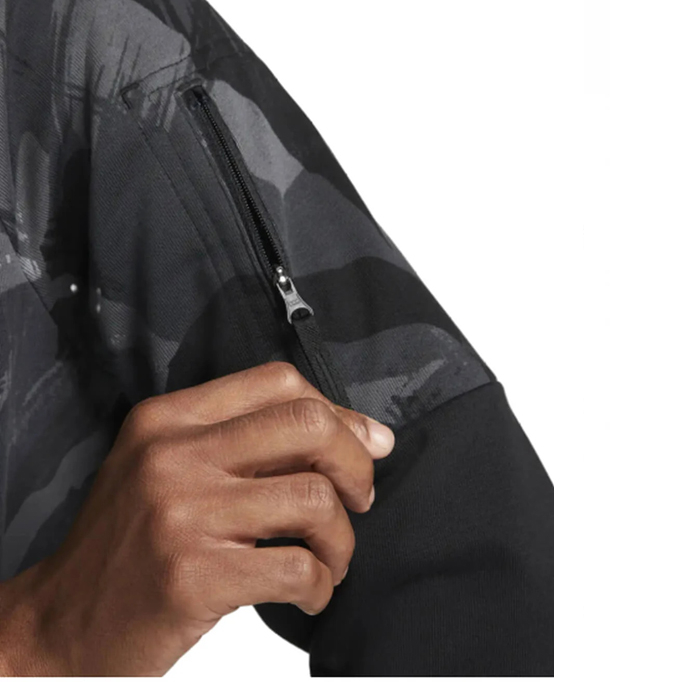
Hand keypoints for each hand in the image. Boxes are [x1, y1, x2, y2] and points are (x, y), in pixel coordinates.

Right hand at [0, 361, 394, 675]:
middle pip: (308, 427)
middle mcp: (174, 455)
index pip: (278, 382)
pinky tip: (309, 592)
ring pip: (315, 500)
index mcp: (169, 419)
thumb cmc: (130, 543)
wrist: (61, 621)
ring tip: (330, 558)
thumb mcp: (171, 468)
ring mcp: (183, 513)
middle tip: (359, 498)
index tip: (364, 443)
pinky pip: (298, 567)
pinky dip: (321, 584)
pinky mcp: (194, 575)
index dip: (337, 411)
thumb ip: (251, 443)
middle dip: (356, 464)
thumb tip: (365, 435)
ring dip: (342, 539)